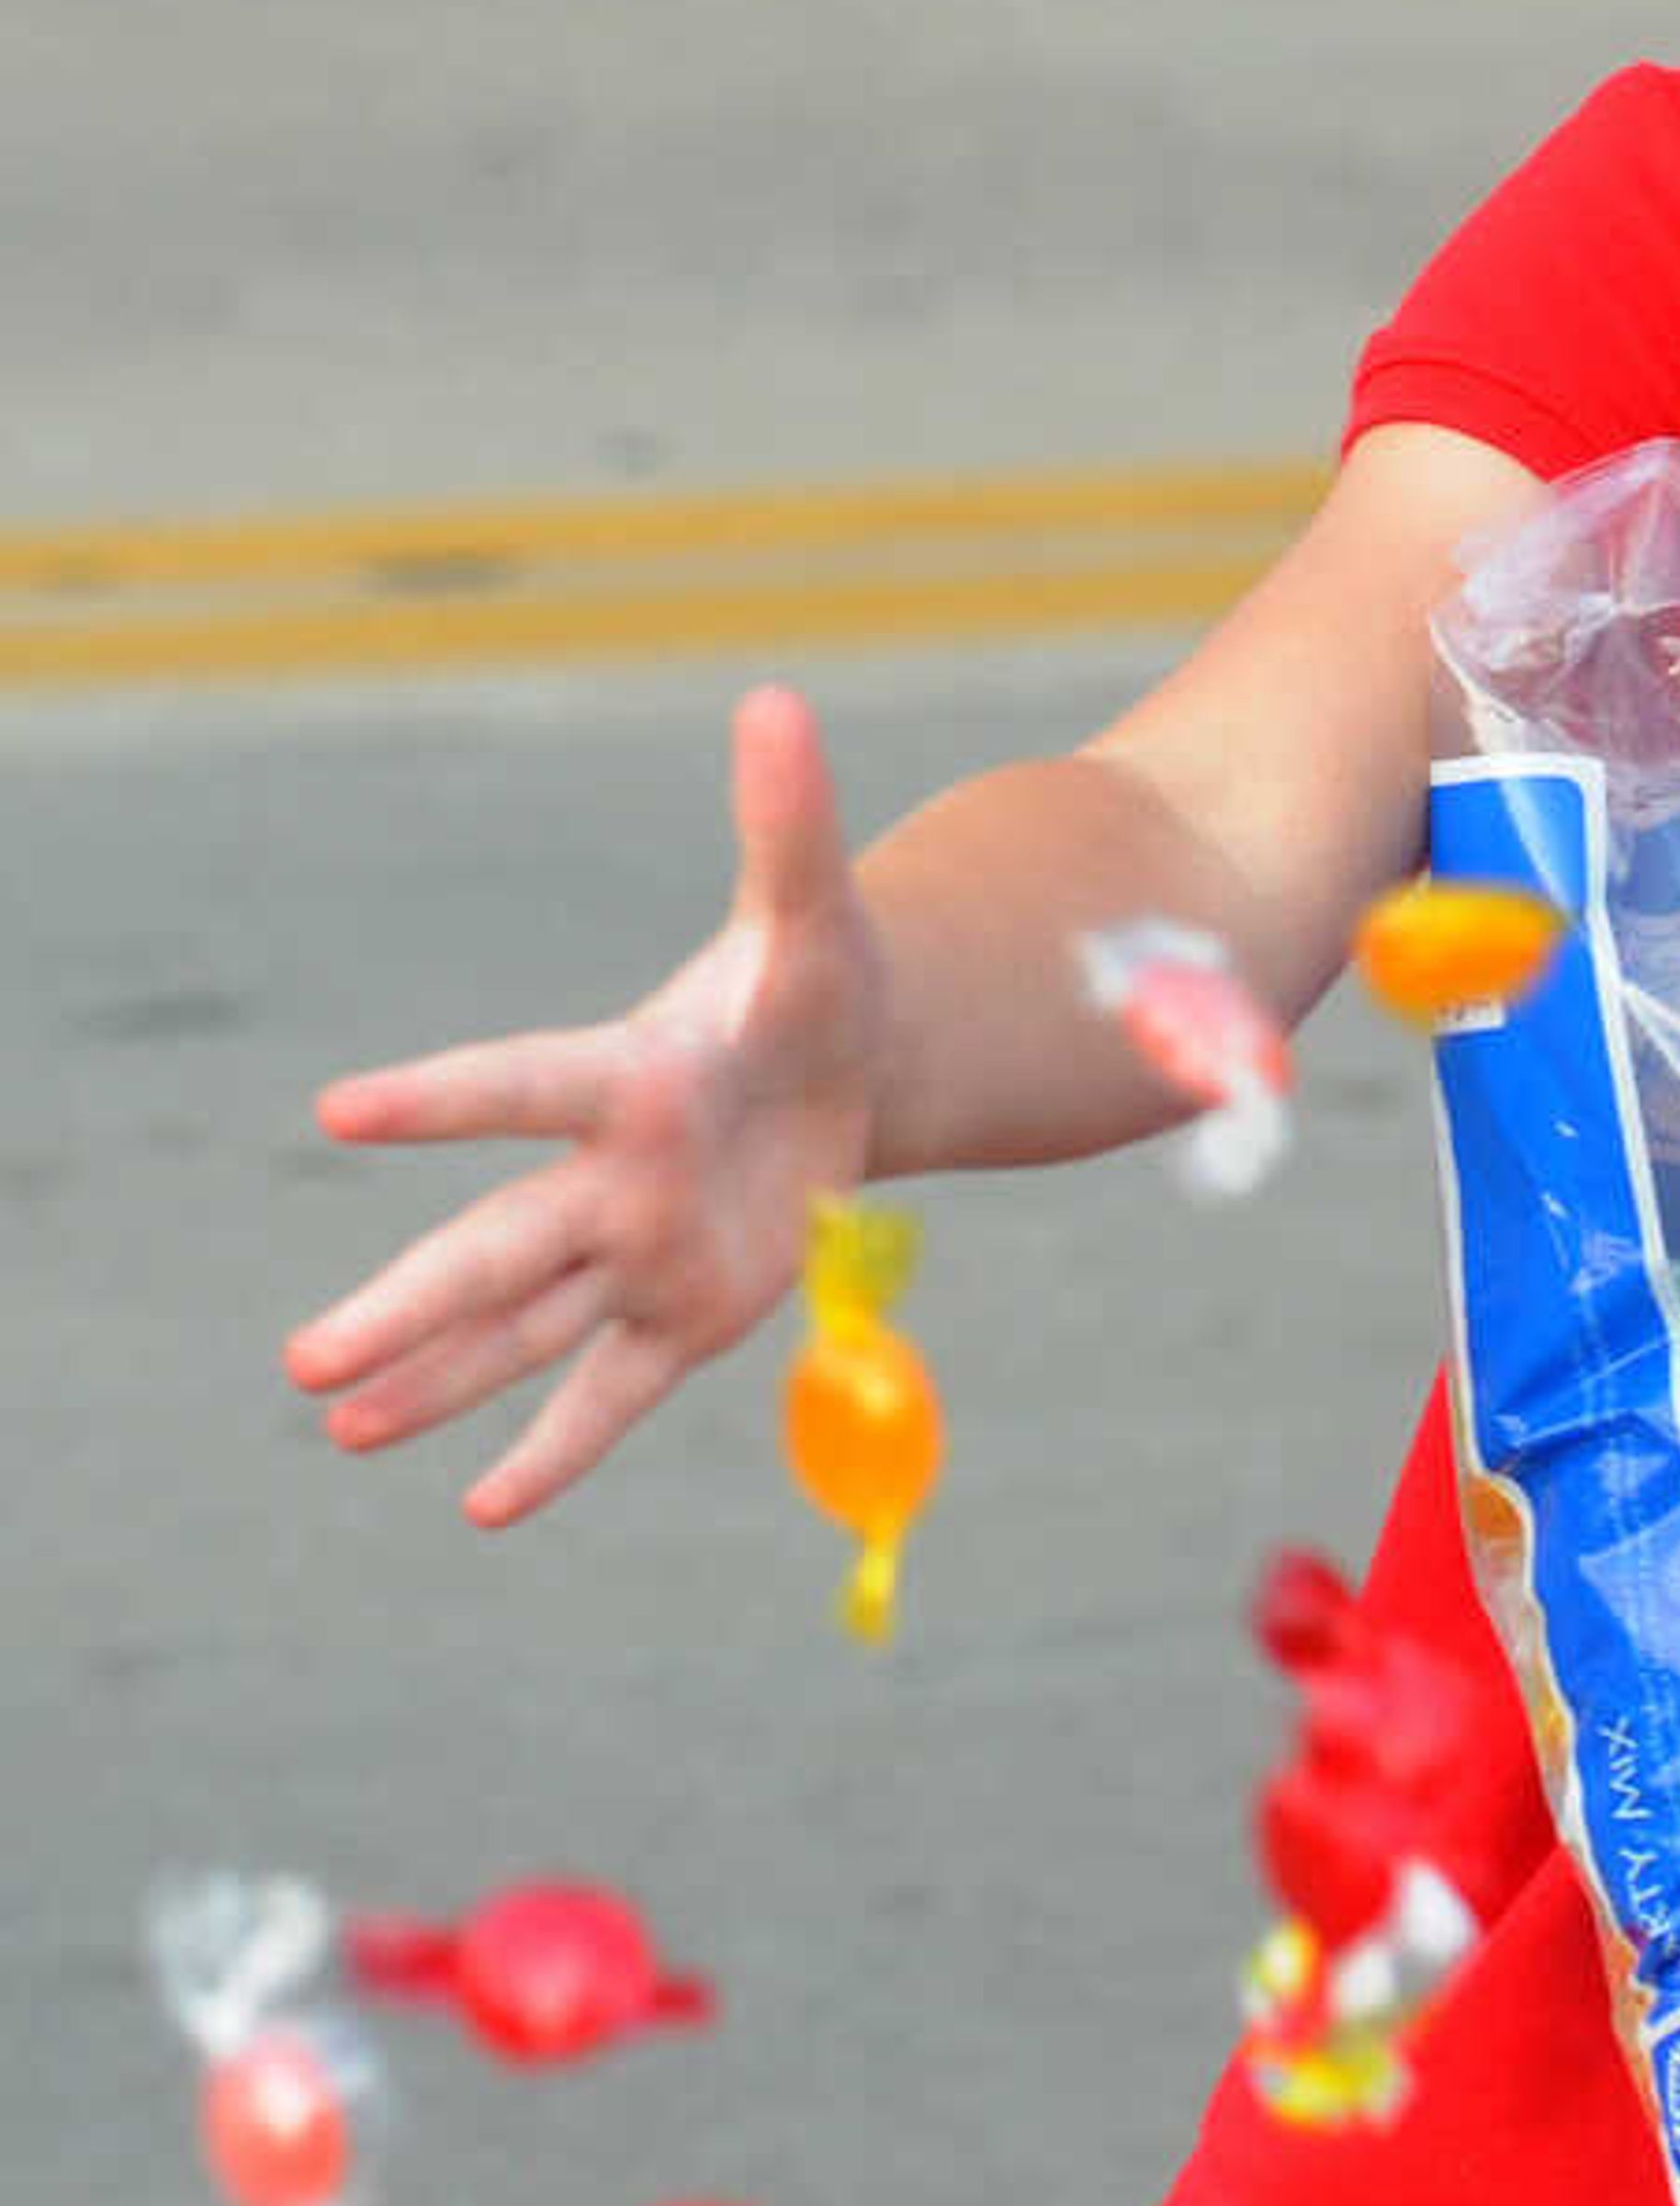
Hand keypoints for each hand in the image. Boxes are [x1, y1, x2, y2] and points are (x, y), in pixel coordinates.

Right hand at [282, 687, 890, 1531]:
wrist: (847, 1068)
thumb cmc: (815, 981)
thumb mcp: (818, 911)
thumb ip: (788, 821)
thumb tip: (776, 698)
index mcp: (631, 1074)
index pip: (526, 1087)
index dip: (444, 1100)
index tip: (339, 1111)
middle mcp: (613, 1176)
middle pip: (499, 1245)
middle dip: (411, 1302)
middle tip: (306, 1359)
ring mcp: (640, 1254)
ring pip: (526, 1326)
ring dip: (440, 1381)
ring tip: (343, 1426)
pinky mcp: (682, 1315)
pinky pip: (611, 1391)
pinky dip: (558, 1450)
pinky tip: (485, 1508)